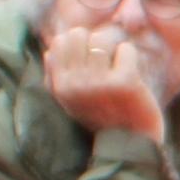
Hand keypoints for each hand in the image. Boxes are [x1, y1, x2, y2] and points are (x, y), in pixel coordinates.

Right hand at [44, 23, 169, 144]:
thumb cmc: (102, 119)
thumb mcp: (70, 101)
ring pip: (102, 39)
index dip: (77, 45)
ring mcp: (99, 82)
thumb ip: (55, 77)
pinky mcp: (125, 82)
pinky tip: (131, 76)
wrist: (131, 145)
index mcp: (60, 86)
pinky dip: (130, 57)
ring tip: (117, 71)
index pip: (60, 41)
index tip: (89, 61)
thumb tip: (49, 51)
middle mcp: (75, 83)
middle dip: (94, 44)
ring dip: (113, 51)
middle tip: (105, 64)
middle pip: (79, 34)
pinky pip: (125, 49)